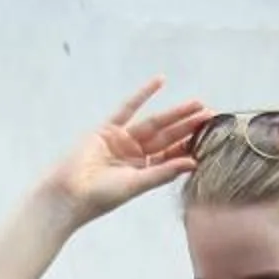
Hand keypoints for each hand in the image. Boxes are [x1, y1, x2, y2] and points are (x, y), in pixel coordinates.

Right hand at [38, 79, 211, 225]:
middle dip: (187, 125)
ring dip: (174, 112)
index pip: (171, 155)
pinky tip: (159, 82)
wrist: (68, 193)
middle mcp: (134, 155)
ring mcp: (121, 141)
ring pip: (153, 123)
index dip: (190, 144)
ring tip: (196, 103)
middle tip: (209, 114)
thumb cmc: (101, 196)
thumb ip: (164, 172)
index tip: (210, 135)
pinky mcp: (106, 130)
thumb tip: (193, 163)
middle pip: (166, 137)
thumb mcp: (137, 184)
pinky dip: (142, 94)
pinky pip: (128, 108)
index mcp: (143, 171)